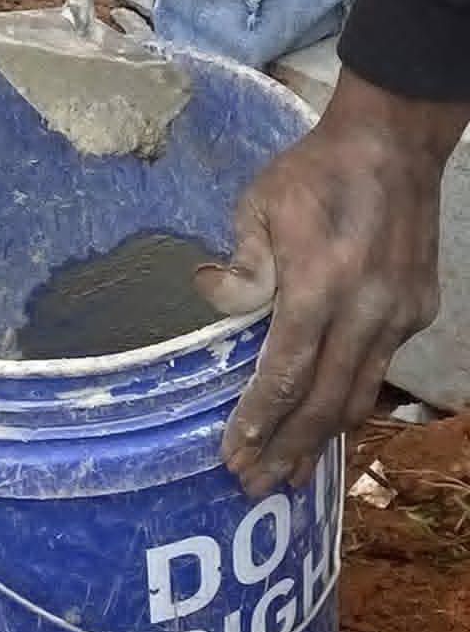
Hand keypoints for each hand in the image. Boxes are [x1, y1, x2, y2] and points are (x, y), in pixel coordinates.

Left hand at [200, 71, 465, 496]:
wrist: (393, 145)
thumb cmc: (314, 174)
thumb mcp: (258, 206)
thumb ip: (241, 264)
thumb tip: (213, 299)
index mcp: (320, 287)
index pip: (286, 373)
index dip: (260, 420)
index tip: (235, 455)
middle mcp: (367, 313)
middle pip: (326, 403)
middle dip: (288, 449)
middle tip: (255, 485)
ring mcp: (399, 316)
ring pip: (360, 396)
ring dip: (323, 439)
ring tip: (291, 474)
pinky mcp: (418, 311)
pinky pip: (379, 370)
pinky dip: (350, 402)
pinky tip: (327, 420)